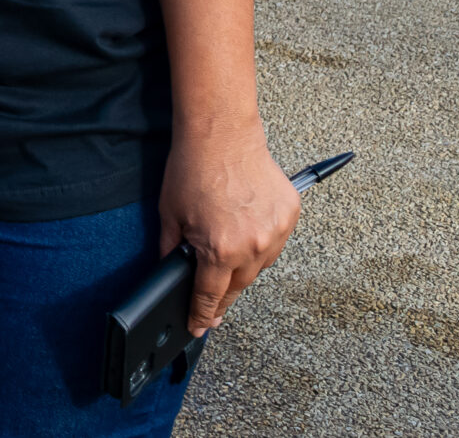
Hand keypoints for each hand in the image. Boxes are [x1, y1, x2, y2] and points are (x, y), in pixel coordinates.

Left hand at [158, 124, 300, 335]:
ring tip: (228, 252)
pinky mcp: (290, 215)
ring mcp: (275, 232)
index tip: (199, 326)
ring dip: (244, 267)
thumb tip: (170, 270)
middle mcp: (252, 247)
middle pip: (238, 286)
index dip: (201, 315)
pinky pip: (275, 241)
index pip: (210, 297)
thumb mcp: (169, 214)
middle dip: (223, 294)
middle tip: (212, 301)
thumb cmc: (192, 168)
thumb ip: (170, 249)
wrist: (222, 133)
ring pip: (260, 266)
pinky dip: (262, 242)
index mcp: (220, 251)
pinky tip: (247, 229)